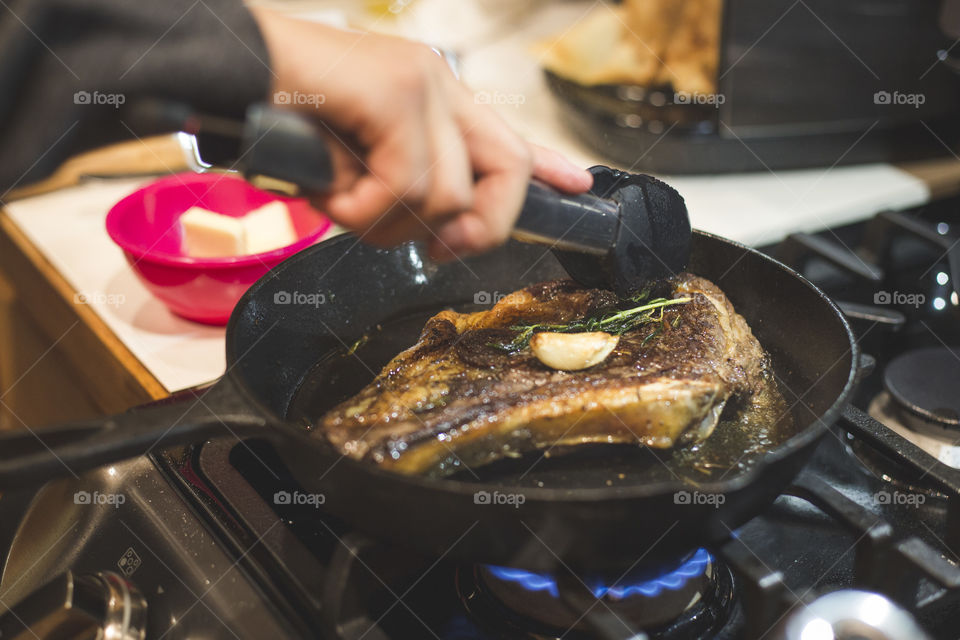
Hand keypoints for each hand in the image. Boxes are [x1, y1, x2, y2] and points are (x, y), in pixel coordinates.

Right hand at [251, 8, 592, 258]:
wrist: (224, 70)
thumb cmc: (282, 120)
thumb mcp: (355, 162)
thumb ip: (403, 186)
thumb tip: (444, 235)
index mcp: (430, 94)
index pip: (506, 133)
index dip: (546, 166)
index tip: (575, 186)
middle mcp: (436, 83)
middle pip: (508, 169)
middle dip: (481, 228)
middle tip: (438, 250)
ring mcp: (420, 84)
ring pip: (447, 196)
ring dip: (387, 224)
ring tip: (343, 203)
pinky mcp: (397, 95)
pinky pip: (406, 187)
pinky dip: (361, 210)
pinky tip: (329, 191)